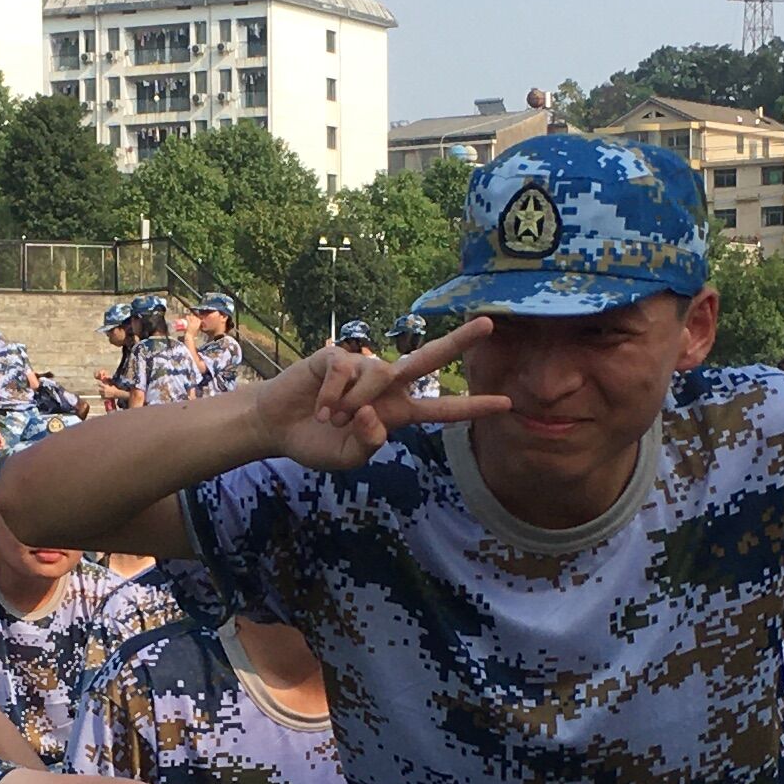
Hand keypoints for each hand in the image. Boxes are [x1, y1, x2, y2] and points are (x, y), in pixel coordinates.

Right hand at [254, 320, 508, 472]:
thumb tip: (374, 416)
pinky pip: (345, 373)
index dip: (471, 407)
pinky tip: (319, 409)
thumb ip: (368, 444)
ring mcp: (362, 368)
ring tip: (332, 420)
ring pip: (378, 376)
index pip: (440, 410)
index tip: (506, 404)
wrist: (277, 427)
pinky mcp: (337, 357)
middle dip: (458, 342)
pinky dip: (331, 398)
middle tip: (489, 324)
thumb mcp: (347, 459)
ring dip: (353, 405)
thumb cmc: (316, 443)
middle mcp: (386, 386)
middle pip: (427, 359)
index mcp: (396, 413)